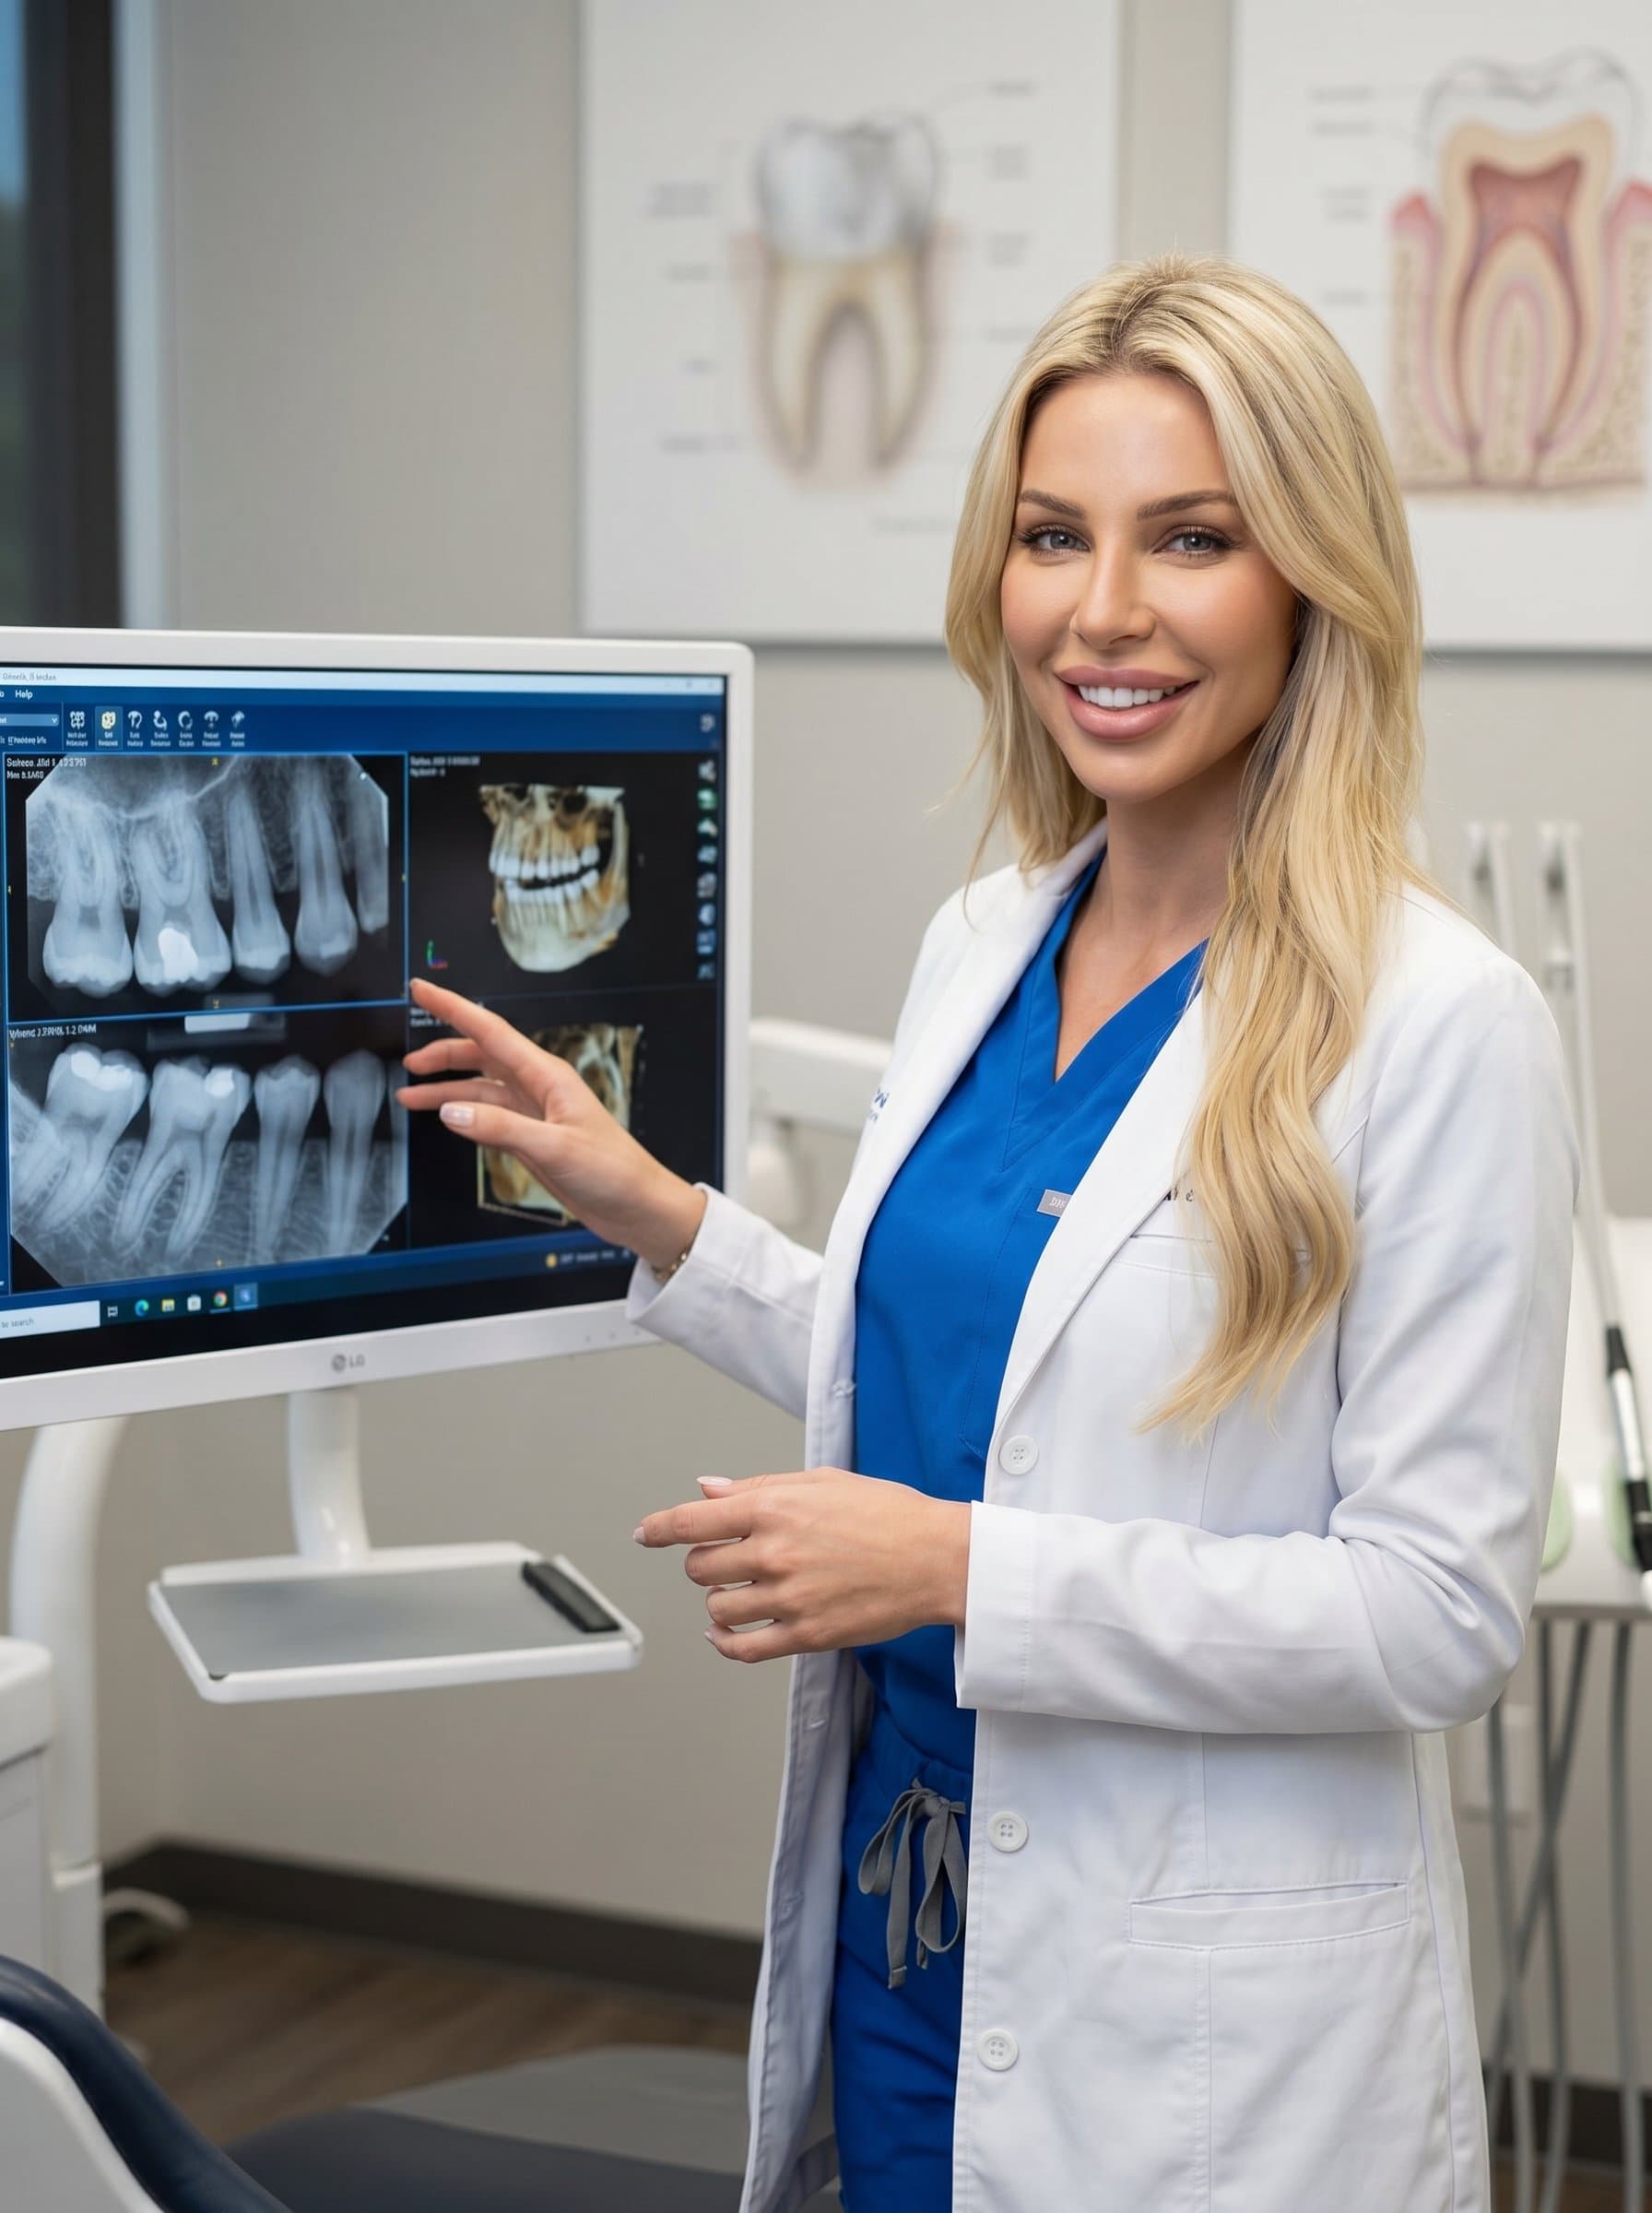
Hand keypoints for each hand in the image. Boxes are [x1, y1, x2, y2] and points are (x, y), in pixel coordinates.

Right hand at [396, 976, 681, 1255]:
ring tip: (410, 1096)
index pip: (490, 1031)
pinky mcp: (533, 1138)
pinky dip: (464, 1114)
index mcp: (548, 1076)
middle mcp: (539, 1088)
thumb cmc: (614, 1172)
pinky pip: (489, 1116)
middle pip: (482, 1056)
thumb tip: (452, 1109)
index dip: (452, 1008)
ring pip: (481, 1089)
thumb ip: (500, 1128)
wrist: (638, 1207)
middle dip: (443, 1054)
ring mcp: (535, 1113)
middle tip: (408, 1062)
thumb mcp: (554, 1148)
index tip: (422, 989)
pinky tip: (446, 1118)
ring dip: (446, 1089)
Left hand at [635, 1468, 971, 1662]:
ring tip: (742, 1590)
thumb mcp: (821, 1481)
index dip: (659, 1528)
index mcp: (774, 1506)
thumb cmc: (888, 1514)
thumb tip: (708, 1489)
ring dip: (720, 1600)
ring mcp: (788, 1597)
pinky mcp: (806, 1635)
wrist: (937, 1558)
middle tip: (728, 1558)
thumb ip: (758, 1485)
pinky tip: (726, 1635)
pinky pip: (744, 1649)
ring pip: (718, 1608)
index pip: (692, 1520)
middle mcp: (774, 1551)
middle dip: (706, 1562)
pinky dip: (725, 1644)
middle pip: (701, 1567)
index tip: (646, 1534)